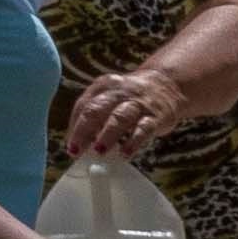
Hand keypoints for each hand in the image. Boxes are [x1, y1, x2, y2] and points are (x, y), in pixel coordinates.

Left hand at [64, 67, 181, 160]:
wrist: (166, 84)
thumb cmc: (131, 98)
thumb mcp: (110, 98)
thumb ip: (95, 117)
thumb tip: (79, 145)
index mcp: (102, 87)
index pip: (83, 106)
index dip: (74, 127)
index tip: (71, 147)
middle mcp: (118, 93)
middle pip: (97, 109)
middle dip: (84, 131)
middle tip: (76, 151)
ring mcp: (138, 104)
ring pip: (120, 117)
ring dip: (107, 135)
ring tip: (99, 151)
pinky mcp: (155, 116)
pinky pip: (143, 129)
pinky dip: (133, 142)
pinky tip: (125, 154)